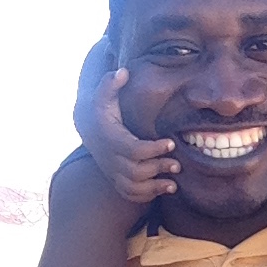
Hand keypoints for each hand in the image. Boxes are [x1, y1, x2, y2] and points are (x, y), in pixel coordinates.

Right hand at [78, 67, 180, 203]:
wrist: (88, 130)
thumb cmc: (103, 111)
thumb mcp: (103, 95)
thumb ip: (111, 83)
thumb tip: (123, 71)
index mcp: (111, 139)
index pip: (133, 149)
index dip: (153, 149)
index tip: (171, 143)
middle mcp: (110, 159)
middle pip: (136, 171)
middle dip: (158, 168)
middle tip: (178, 164)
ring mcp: (112, 171)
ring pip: (133, 187)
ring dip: (155, 187)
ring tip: (174, 183)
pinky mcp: (116, 180)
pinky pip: (130, 195)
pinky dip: (146, 196)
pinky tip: (163, 188)